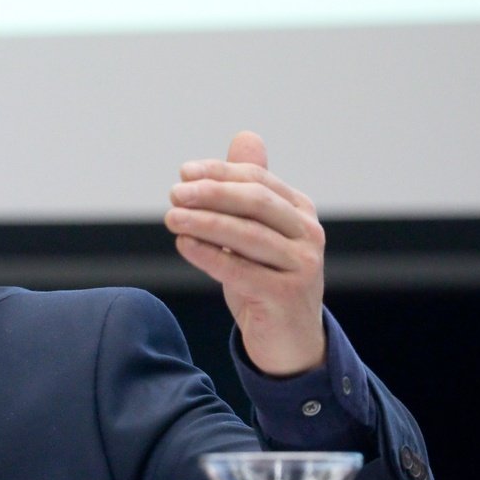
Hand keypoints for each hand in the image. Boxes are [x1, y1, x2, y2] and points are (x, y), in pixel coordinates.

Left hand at [165, 131, 326, 375]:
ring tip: (171, 217)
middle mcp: (308, 235)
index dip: (220, 173)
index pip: (258, 181)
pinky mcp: (286, 296)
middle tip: (174, 192)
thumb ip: (249, 190)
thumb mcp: (256, 234)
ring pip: (248, 235)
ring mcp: (301, 266)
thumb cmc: (266, 283)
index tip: (184, 171)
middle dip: (212, 193)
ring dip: (205, 222)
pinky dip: (210, 255)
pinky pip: (242, 271)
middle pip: (256, 203)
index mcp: (299, 212)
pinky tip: (184, 245)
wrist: (289, 342)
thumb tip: (245, 136)